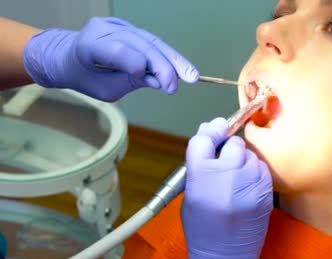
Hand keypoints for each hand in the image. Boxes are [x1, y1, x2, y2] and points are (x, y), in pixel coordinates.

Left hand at [22, 17, 198, 100]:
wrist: (69, 57)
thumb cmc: (85, 77)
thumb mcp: (105, 89)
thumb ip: (131, 83)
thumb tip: (160, 81)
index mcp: (88, 44)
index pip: (117, 50)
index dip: (136, 63)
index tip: (153, 82)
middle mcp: (104, 29)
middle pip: (140, 44)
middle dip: (163, 65)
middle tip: (179, 85)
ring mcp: (118, 25)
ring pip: (151, 41)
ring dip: (173, 60)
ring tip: (191, 76)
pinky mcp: (129, 28)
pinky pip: (152, 41)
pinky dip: (169, 56)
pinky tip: (182, 69)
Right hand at [181, 118, 272, 258]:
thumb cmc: (202, 229)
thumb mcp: (190, 196)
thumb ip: (198, 166)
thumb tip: (208, 132)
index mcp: (200, 177)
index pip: (203, 139)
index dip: (208, 135)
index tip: (213, 133)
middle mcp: (226, 176)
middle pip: (231, 143)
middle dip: (228, 149)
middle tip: (224, 163)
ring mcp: (249, 184)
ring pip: (249, 154)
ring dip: (243, 160)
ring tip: (235, 180)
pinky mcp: (265, 193)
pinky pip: (262, 169)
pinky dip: (255, 172)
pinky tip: (247, 187)